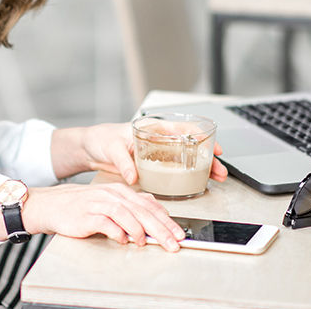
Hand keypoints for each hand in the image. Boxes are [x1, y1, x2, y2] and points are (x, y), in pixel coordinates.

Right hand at [23, 182, 186, 250]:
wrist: (53, 205)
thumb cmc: (83, 206)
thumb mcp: (110, 201)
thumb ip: (131, 205)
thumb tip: (155, 213)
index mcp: (121, 192)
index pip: (149, 206)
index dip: (167, 221)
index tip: (179, 234)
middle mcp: (112, 195)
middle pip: (142, 211)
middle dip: (161, 228)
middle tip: (173, 243)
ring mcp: (99, 203)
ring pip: (126, 214)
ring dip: (139, 230)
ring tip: (146, 242)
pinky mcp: (87, 215)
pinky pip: (105, 222)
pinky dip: (116, 231)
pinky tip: (123, 240)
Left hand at [51, 124, 228, 185]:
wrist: (90, 148)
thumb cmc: (101, 138)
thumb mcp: (111, 148)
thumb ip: (123, 161)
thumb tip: (133, 176)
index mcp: (153, 128)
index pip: (184, 128)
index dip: (202, 137)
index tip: (213, 148)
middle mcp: (159, 139)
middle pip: (191, 146)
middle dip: (208, 158)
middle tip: (220, 170)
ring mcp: (158, 153)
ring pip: (187, 159)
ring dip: (202, 168)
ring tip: (216, 178)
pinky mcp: (154, 165)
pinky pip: (176, 169)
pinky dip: (189, 175)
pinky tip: (199, 182)